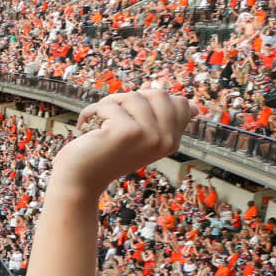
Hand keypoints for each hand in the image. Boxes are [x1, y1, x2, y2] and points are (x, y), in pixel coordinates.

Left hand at [55, 84, 194, 192]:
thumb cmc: (105, 155)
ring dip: (109, 104)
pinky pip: (110, 104)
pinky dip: (91, 111)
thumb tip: (195, 107)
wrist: (79, 181)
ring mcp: (149, 136)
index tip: (129, 119)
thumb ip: (163, 122)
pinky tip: (84, 127)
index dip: (151, 102)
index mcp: (172, 142)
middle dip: (131, 99)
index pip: (180, 103)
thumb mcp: (141, 138)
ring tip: (98, 123)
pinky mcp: (128, 131)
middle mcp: (165, 141)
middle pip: (159, 94)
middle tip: (112, 117)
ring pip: (133, 96)